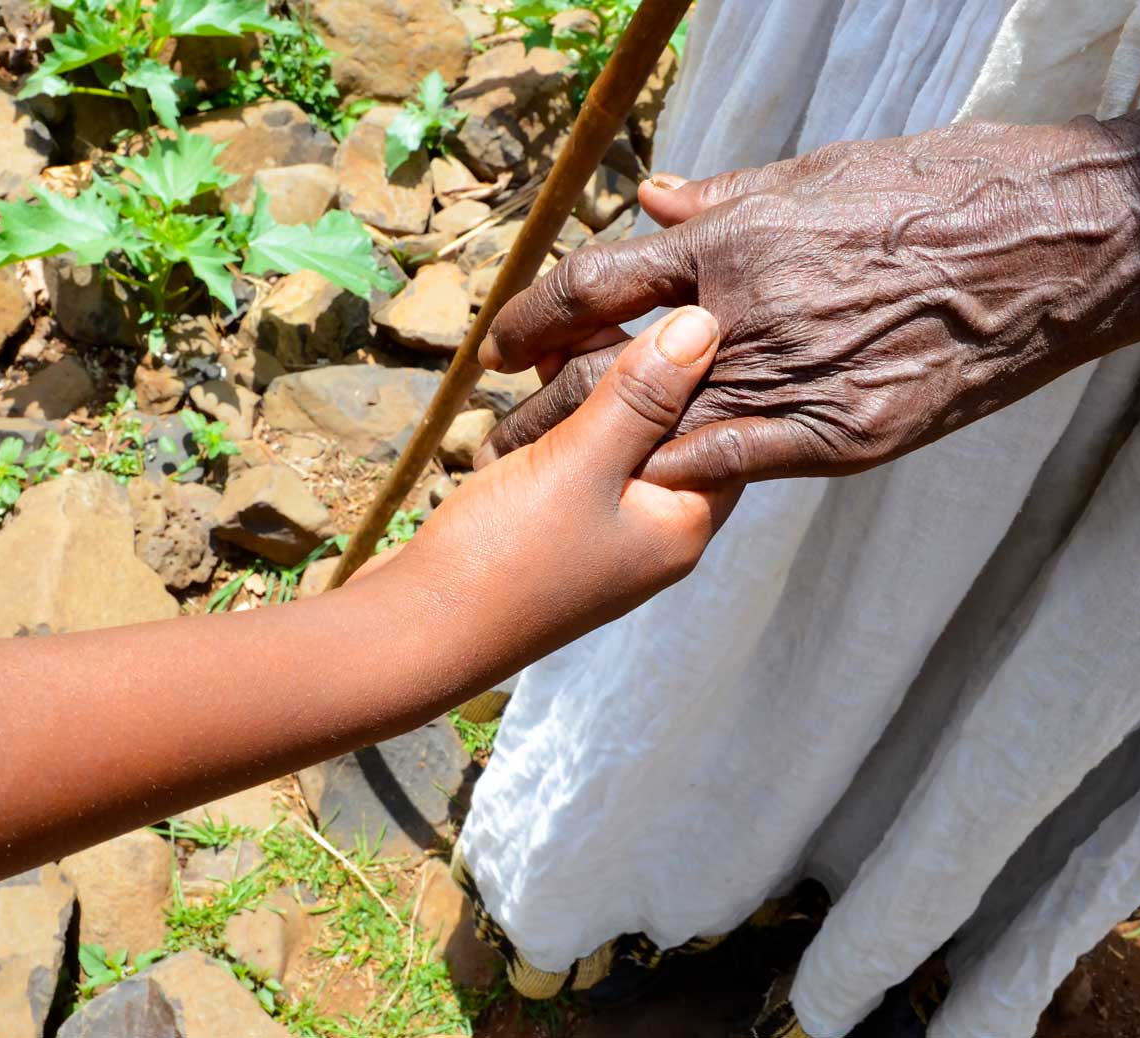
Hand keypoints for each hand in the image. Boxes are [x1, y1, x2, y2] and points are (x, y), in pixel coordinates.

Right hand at [386, 306, 741, 656]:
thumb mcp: (580, 462)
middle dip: (631, 367)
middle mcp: (652, 532)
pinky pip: (571, 460)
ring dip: (583, 389)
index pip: (723, 424)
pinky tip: (525, 381)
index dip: (698, 362)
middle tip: (594, 315)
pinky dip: (553, 421)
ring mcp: (602, 535)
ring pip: (612, 439)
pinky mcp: (554, 532)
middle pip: (665, 427)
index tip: (672, 301)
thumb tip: (704, 324)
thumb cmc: (506, 558)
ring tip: (552, 335)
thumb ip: (640, 394)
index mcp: (681, 522)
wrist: (416, 634)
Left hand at [476, 96, 1139, 485]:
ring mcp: (792, 374)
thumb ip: (730, 198)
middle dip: (538, 407)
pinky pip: (741, 463)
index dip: (537, 317)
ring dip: (591, 459)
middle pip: (604, 369)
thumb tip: (657, 203)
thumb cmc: (947, 186)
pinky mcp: (846, 432)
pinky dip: (685, 479)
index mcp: (733, 239)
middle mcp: (744, 308)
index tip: (501, 345)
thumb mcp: (824, 171)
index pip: (595, 281)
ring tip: (538, 486)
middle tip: (494, 434)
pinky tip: (643, 502)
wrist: (1060, 240)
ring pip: (656, 428)